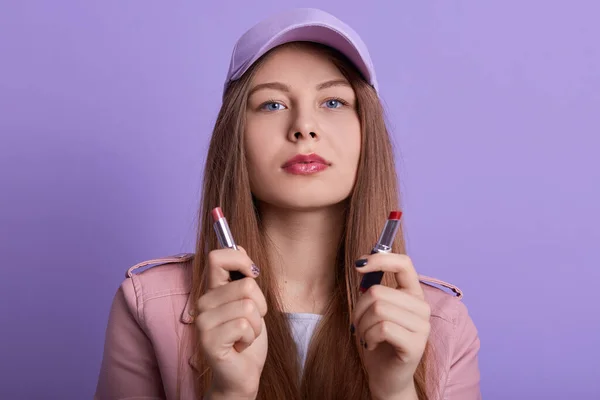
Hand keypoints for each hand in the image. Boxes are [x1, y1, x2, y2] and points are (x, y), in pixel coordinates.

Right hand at [196, 247, 267, 398]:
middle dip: (260, 305)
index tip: (252, 273)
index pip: (218, 257)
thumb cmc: (247, 338)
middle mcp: (203, 303)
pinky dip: (252, 337)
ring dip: (257, 324)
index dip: (241, 259)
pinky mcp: (209, 340)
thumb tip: (239, 246)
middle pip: (247, 285)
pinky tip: (240, 346)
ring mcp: (203, 322)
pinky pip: (245, 325)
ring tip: (245, 335)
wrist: (241, 375)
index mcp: (211, 290)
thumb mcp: (250, 302)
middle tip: (250, 321)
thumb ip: (242, 277)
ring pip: (249, 306)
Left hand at [353, 253, 429, 399]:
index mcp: (413, 294)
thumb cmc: (377, 341)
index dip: (380, 259)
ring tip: (365, 335)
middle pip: (378, 291)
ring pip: (378, 309)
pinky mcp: (416, 344)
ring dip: (362, 324)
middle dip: (358, 308)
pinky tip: (371, 344)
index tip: (359, 264)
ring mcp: (422, 326)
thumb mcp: (372, 310)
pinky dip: (368, 336)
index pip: (404, 264)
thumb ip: (373, 288)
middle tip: (358, 324)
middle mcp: (422, 307)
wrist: (385, 377)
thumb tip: (362, 263)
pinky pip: (382, 328)